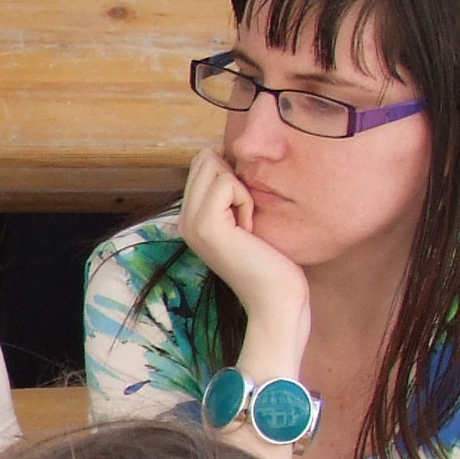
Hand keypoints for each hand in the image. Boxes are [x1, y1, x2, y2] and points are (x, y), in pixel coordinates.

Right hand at [177, 145, 310, 334]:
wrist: (275, 299)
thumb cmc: (271, 262)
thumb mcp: (245, 220)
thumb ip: (230, 194)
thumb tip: (230, 159)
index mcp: (191, 218)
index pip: (202, 163)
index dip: (231, 175)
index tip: (243, 214)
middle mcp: (184, 220)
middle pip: (205, 159)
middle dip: (234, 178)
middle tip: (245, 217)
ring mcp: (191, 223)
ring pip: (213, 166)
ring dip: (241, 189)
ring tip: (247, 224)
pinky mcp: (206, 225)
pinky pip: (227, 184)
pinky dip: (246, 200)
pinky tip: (249, 230)